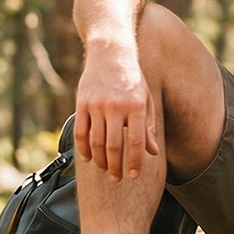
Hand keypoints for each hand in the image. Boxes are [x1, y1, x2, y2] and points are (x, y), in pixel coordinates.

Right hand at [74, 46, 158, 181]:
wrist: (111, 54)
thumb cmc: (133, 80)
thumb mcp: (146, 100)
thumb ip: (148, 127)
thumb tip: (153, 152)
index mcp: (136, 106)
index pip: (136, 142)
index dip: (135, 162)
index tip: (134, 176)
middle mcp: (116, 107)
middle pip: (114, 146)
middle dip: (116, 166)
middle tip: (118, 179)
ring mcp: (97, 105)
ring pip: (96, 142)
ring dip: (100, 160)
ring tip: (105, 170)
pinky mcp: (82, 103)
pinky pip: (80, 132)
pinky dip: (83, 148)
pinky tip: (88, 158)